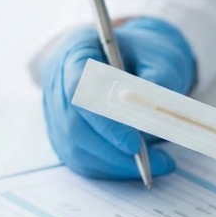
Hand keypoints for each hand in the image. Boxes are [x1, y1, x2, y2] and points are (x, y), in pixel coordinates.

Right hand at [40, 17, 196, 178]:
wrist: (138, 58)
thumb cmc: (147, 54)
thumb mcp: (160, 56)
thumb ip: (159, 79)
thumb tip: (154, 114)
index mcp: (75, 49)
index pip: (78, 88)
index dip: (103, 119)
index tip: (134, 143)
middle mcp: (57, 79)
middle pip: (73, 124)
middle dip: (111, 149)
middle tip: (150, 163)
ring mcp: (55, 108)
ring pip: (74, 146)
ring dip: (112, 163)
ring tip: (152, 167)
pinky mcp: (61, 131)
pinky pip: (78, 157)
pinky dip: (107, 167)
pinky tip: (133, 167)